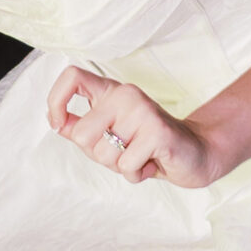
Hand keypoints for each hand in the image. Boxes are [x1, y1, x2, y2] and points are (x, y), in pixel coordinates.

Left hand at [47, 65, 216, 188]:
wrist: (194, 154)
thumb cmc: (145, 145)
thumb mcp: (109, 134)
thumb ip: (82, 127)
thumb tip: (56, 122)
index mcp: (109, 91)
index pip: (71, 76)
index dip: (55, 100)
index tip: (58, 123)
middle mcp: (125, 94)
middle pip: (81, 134)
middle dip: (97, 155)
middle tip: (121, 151)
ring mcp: (142, 110)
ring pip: (104, 154)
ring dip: (120, 167)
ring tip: (140, 156)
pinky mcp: (157, 131)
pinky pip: (126, 165)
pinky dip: (136, 174)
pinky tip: (152, 163)